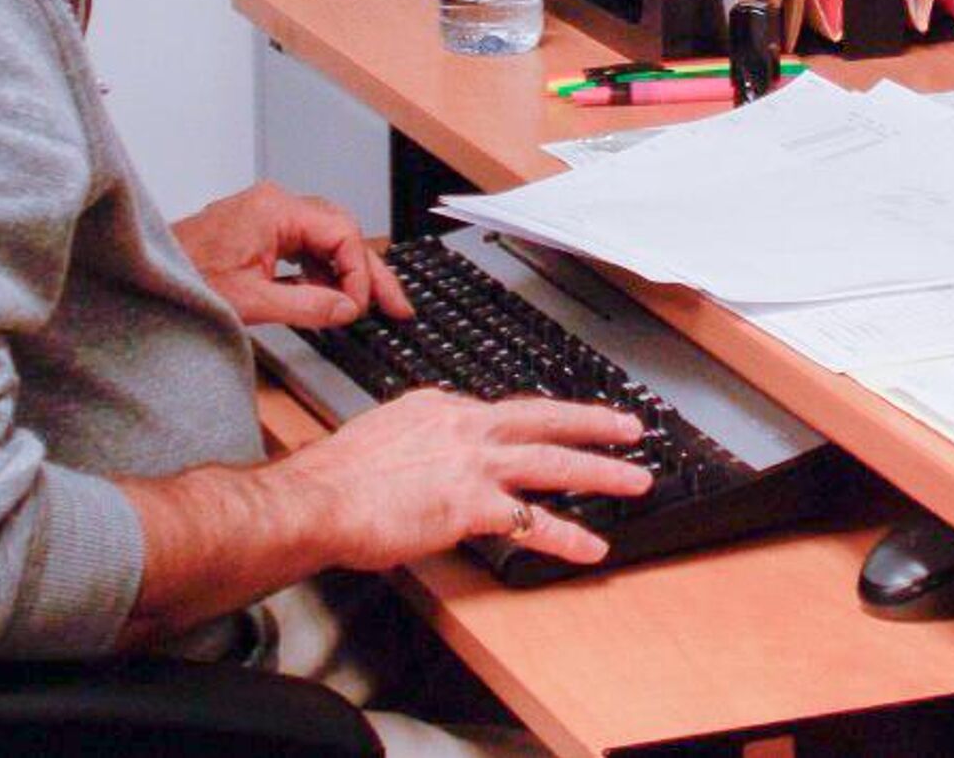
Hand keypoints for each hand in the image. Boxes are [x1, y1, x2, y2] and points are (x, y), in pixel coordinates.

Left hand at [174, 181, 410, 327]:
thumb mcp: (251, 300)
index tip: (362, 306)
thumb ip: (307, 303)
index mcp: (275, 209)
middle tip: (396, 304)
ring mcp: (267, 216)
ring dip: (346, 271)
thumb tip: (348, 308)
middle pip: (340, 231)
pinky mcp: (259, 231)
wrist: (145, 275)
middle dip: (368, 270)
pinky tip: (330, 296)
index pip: (341, 233)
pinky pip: (304, 245)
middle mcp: (275, 204)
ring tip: (369, 305)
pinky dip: (321, 270)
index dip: (359, 273)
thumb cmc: (183, 278)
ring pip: (325, 238)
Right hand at [281, 389, 652, 570]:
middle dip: (591, 422)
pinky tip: (591, 547)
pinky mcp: (471, 505)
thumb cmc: (337, 476)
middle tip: (629, 426)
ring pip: (552, 462)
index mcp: (438, 406)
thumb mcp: (383, 436)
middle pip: (542, 418)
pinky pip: (532, 522)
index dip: (529, 424)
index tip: (552, 427)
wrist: (319, 496)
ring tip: (634, 479)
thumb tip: (425, 457)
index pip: (497, 412)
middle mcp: (463, 425)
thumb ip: (416, 440)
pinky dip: (567, 536)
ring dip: (600, 471)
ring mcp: (471, 463)